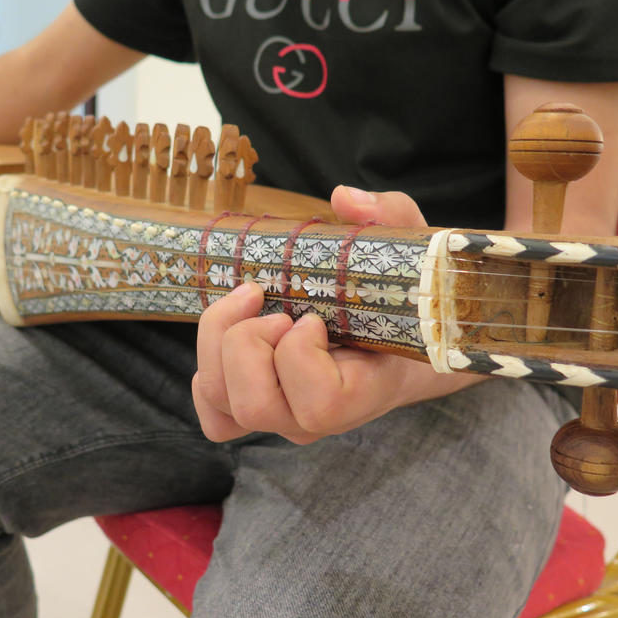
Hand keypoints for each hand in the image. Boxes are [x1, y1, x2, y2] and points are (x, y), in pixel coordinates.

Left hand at [192, 185, 475, 443]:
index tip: (314, 316)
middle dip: (248, 342)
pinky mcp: (256, 410)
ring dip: (219, 341)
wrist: (407, 337)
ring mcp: (284, 418)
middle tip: (274, 307)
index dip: (300, 355)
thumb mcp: (409, 247)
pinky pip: (213, 413)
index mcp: (364, 392)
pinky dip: (207, 374)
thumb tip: (345, 199)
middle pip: (254, 406)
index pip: (320, 405)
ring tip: (250, 303)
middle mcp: (318, 419)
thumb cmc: (406, 295)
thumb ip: (388, 217)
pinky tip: (232, 335)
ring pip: (222, 402)